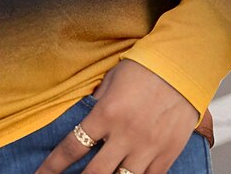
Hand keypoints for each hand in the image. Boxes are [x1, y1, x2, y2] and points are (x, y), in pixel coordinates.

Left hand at [35, 59, 198, 173]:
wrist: (180, 68)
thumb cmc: (142, 69)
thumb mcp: (109, 81)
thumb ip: (95, 103)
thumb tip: (83, 117)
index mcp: (105, 113)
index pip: (72, 147)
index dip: (53, 165)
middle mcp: (124, 135)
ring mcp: (147, 148)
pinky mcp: (166, 155)